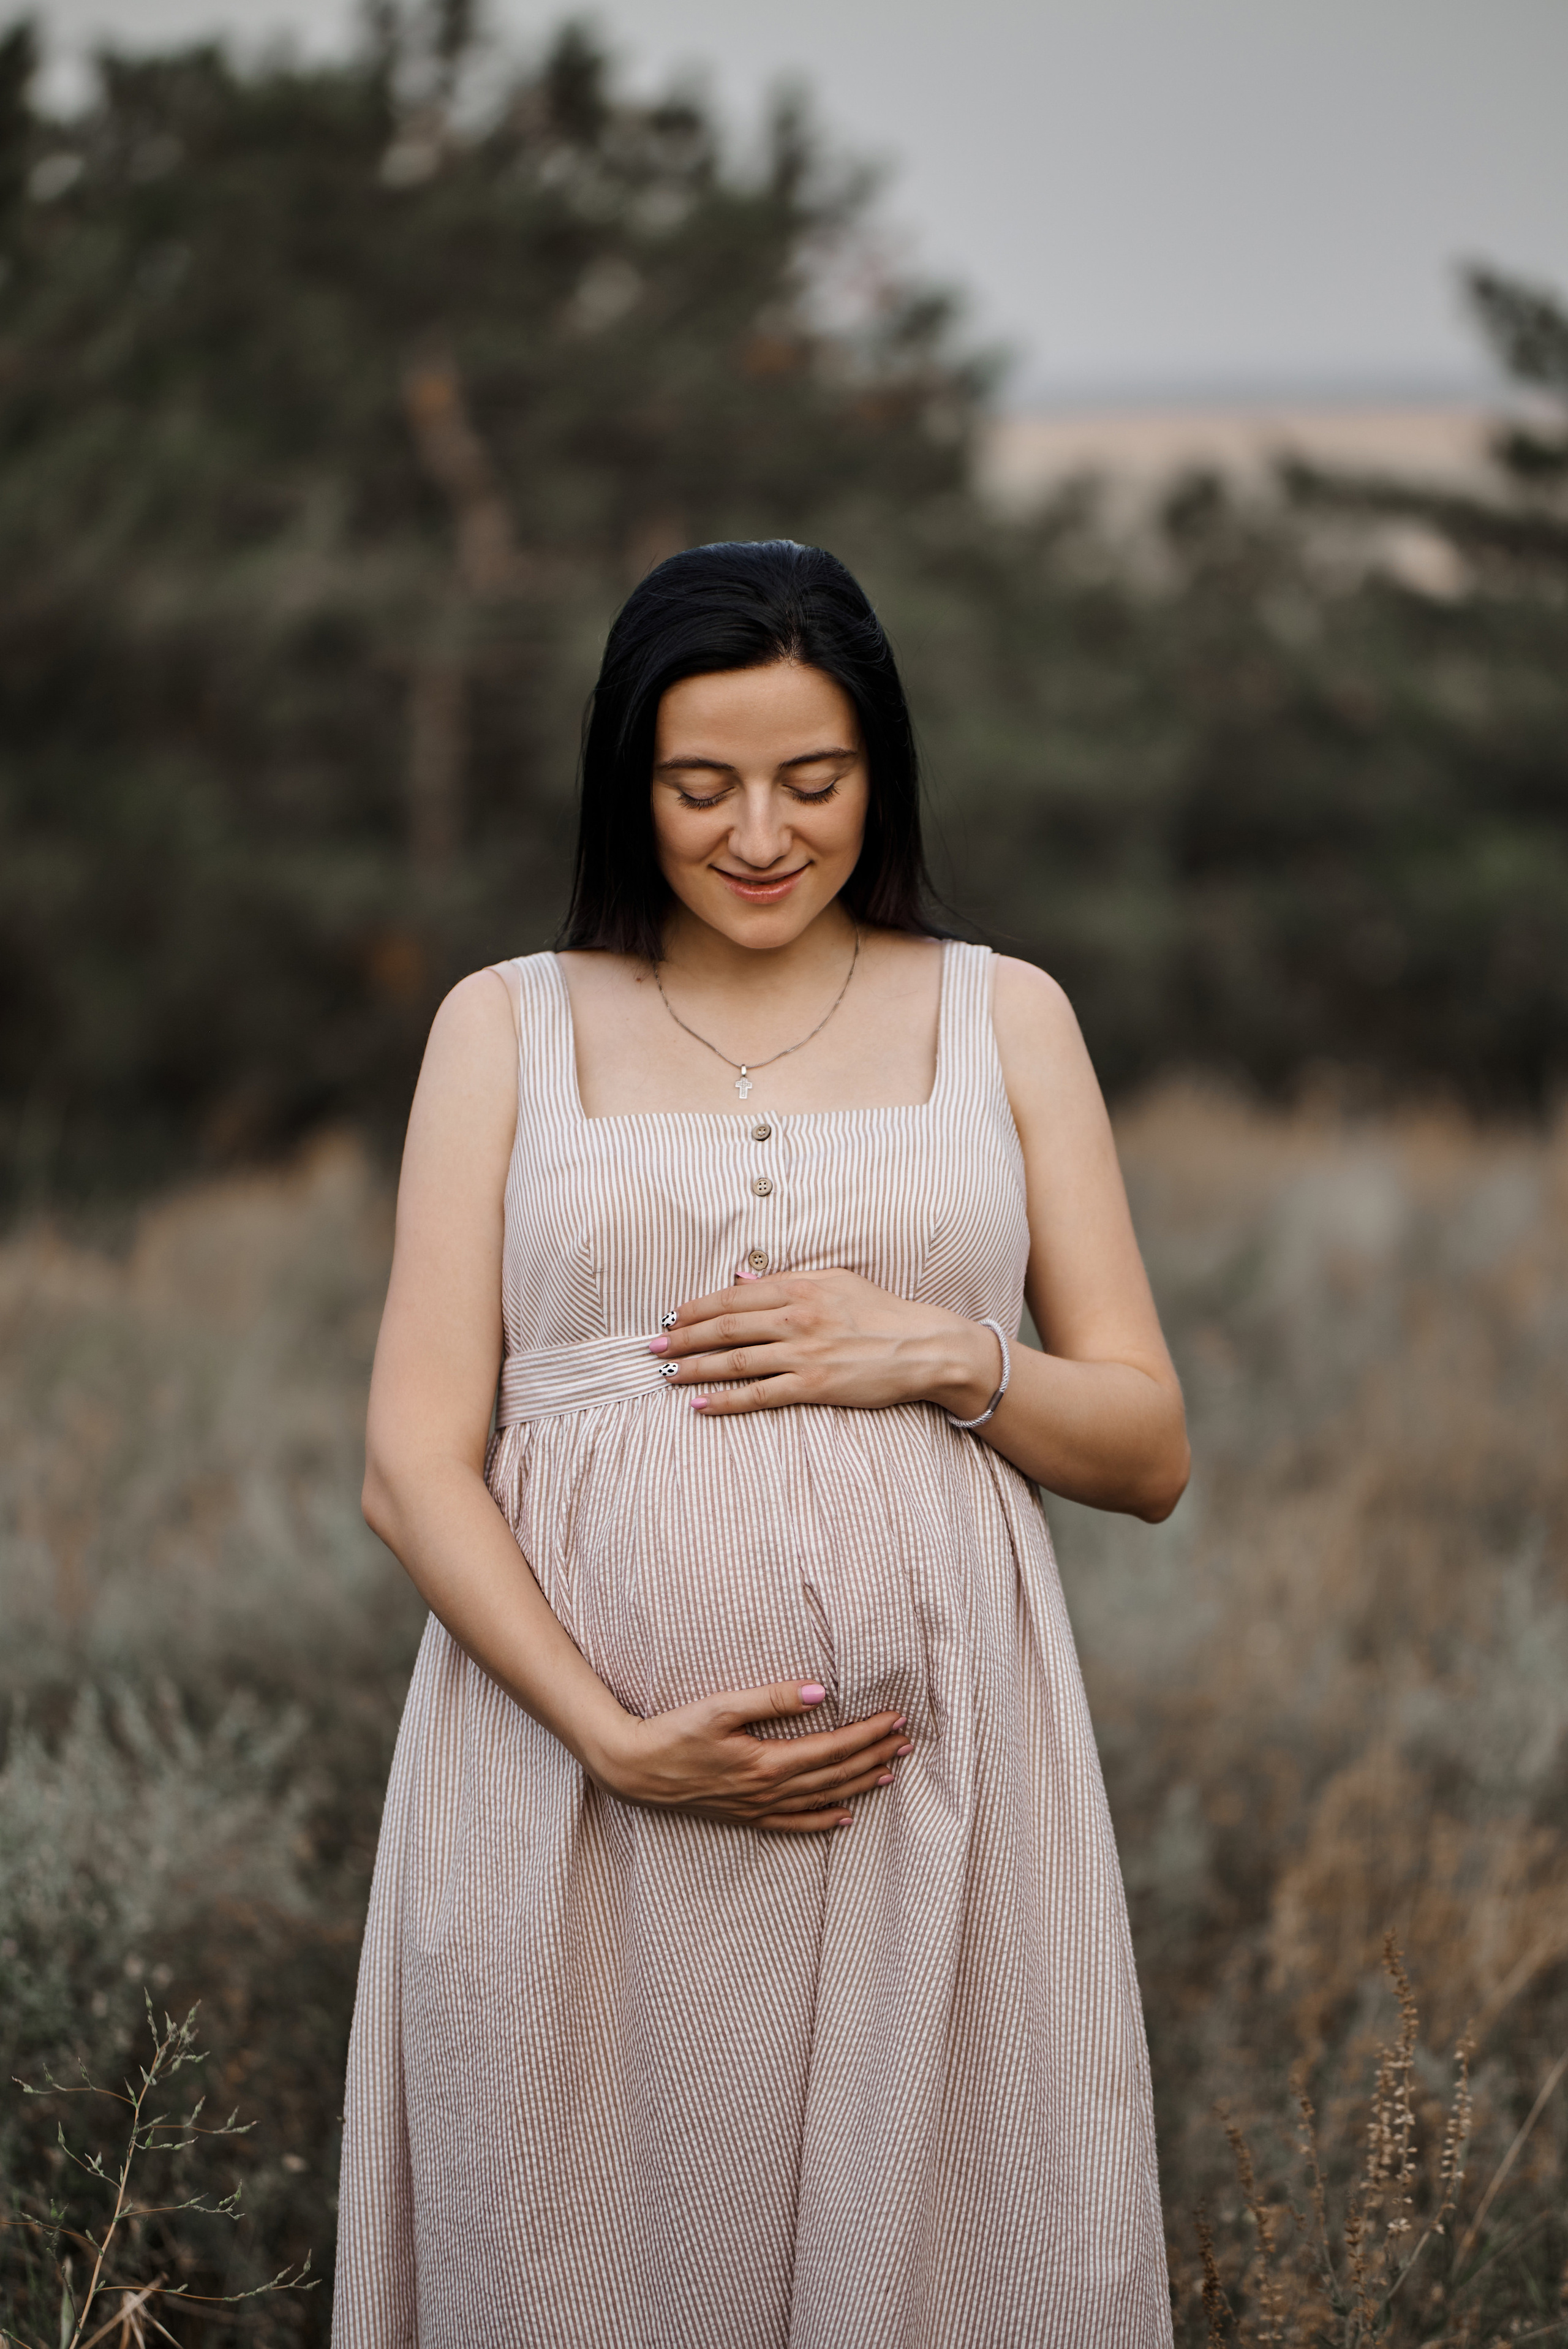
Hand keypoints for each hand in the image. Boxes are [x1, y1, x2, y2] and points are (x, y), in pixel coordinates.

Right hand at [591, 1680, 911, 1833]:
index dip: (867, 1734)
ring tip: (889, 1772)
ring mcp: (758, 1807)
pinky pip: (794, 1823)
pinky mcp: (745, 1815)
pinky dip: (823, 1821)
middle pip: (835, 1774)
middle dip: (874, 1756)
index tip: (895, 1719)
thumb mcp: (721, 1706)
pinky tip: (844, 1817)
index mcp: (767, 1761)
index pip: (832, 1747)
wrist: (635, 1769)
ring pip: (822, 1798)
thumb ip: (772, 1699)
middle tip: (905, 1741)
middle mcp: (769, 1790)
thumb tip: (820, 1693)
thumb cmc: (674, 1731)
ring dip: (858, 1785)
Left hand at [647, 1268, 1000, 1419]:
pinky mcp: (814, 1385)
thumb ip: (787, 1279)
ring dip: (695, 1368)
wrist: (924, 1346)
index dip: (697, 1308)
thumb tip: (743, 1278)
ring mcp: (804, 1352)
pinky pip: (758, 1394)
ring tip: (666, 1375)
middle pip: (725, 1327)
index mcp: (800, 1287)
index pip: (734, 1296)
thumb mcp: (836, 1281)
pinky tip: (701, 1404)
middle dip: (683, 1337)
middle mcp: (797, 1317)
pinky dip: (725, 1400)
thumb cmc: (882, 1312)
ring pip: (735, 1360)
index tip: (671, 1318)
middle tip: (653, 1348)